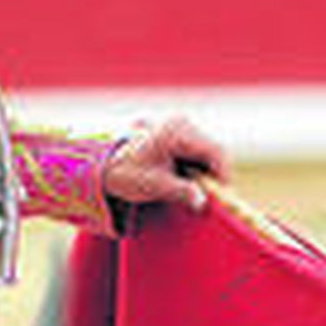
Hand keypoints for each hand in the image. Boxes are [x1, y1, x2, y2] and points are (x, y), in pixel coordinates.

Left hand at [104, 116, 230, 211]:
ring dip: (204, 170)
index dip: (223, 174)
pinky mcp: (176, 131)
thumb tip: (202, 202)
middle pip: (213, 150)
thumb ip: (180, 192)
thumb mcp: (153, 185)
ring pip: (206, 150)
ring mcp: (178, 125)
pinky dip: (194, 165)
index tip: (221, 195)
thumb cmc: (125, 172)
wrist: (102, 162)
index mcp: (176, 132)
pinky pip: (195, 149)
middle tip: (208, 196)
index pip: (215, 151)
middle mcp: (181, 123)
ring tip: (193, 189)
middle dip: (213, 174)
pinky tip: (183, 178)